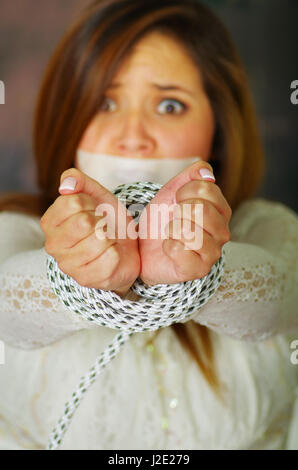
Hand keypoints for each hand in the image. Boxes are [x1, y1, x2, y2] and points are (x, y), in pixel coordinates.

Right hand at [40, 168, 139, 296]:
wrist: (127, 250)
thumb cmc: (108, 222)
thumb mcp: (97, 195)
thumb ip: (79, 181)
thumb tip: (66, 184)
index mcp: (49, 222)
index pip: (73, 202)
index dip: (92, 203)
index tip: (94, 211)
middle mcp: (53, 245)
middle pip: (84, 221)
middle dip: (102, 221)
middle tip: (103, 227)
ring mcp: (68, 265)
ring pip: (99, 239)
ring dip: (111, 237)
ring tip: (108, 241)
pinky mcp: (86, 279)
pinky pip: (111, 257)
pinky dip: (118, 253)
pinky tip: (111, 255)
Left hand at [138, 162, 231, 284]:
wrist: (144, 247)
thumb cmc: (162, 220)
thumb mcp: (172, 191)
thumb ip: (190, 176)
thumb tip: (206, 172)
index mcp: (221, 210)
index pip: (207, 188)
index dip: (184, 191)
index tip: (177, 201)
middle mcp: (223, 232)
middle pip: (202, 209)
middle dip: (178, 211)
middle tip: (173, 218)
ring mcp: (213, 252)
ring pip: (191, 231)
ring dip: (172, 229)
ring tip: (171, 233)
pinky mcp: (199, 270)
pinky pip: (179, 250)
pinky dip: (167, 246)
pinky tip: (169, 247)